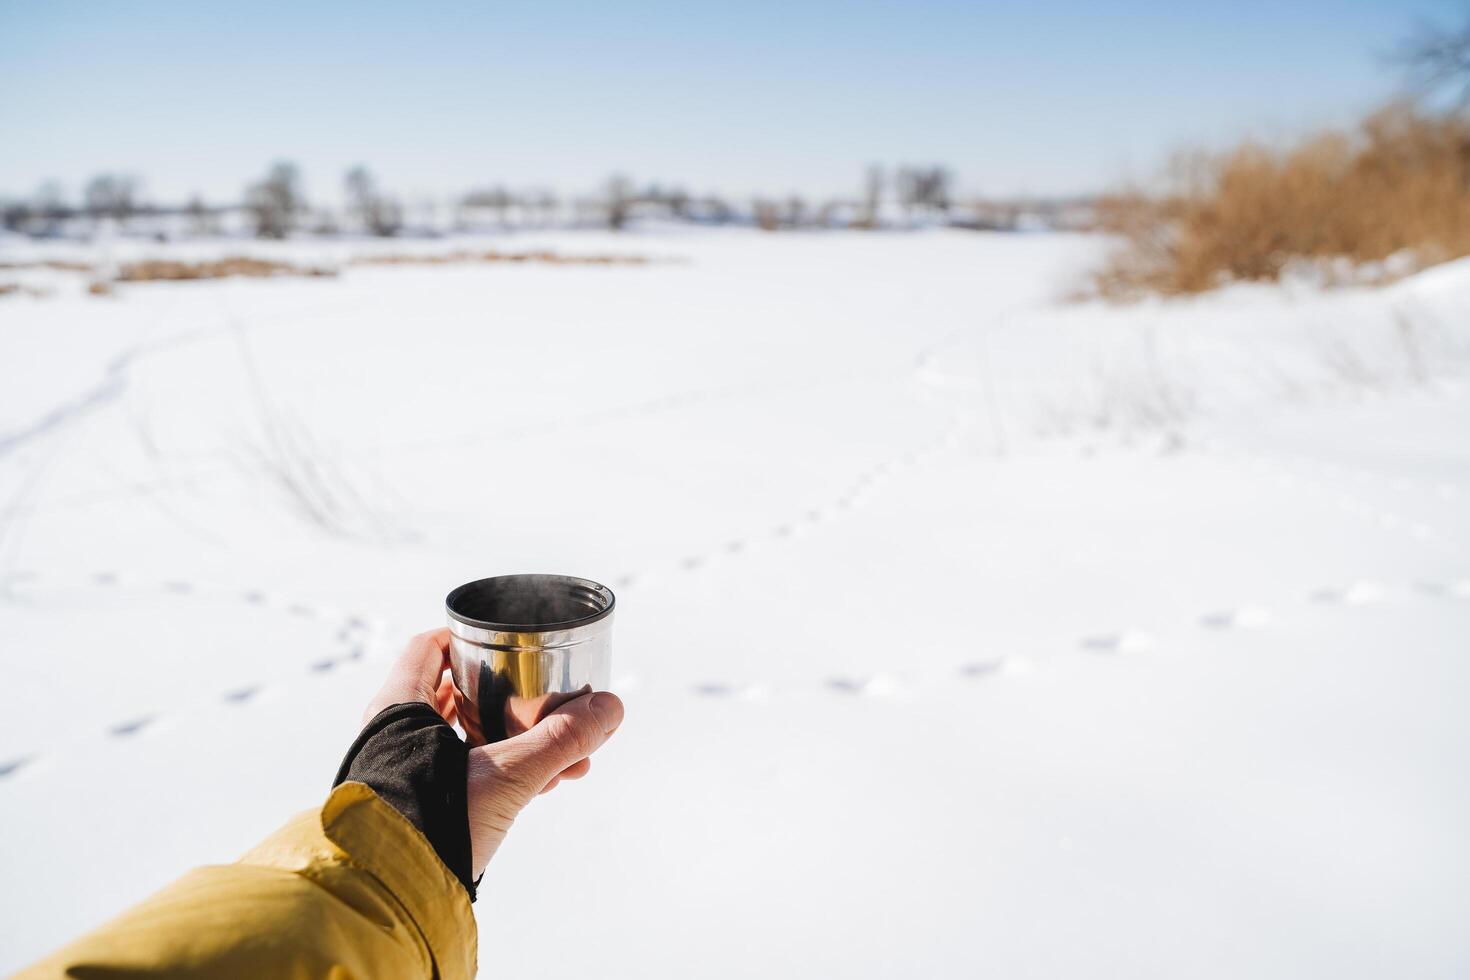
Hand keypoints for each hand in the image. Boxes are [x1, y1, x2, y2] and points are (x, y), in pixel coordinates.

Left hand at [364, 629, 623, 877]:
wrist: (390, 896)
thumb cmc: (430, 821)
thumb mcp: (507, 774)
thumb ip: (561, 740)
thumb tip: (610, 707)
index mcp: (398, 708)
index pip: (428, 648)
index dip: (465, 638)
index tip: (502, 639)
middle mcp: (394, 736)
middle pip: (454, 695)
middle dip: (511, 699)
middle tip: (549, 703)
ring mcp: (403, 774)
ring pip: (466, 742)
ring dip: (517, 743)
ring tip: (565, 757)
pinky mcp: (417, 809)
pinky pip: (465, 777)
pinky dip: (504, 775)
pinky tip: (544, 787)